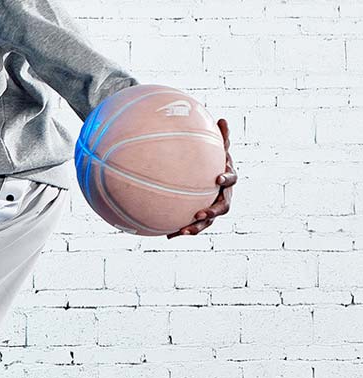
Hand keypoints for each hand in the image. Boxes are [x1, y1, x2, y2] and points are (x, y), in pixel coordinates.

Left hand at [166, 118, 236, 238]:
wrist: (207, 180)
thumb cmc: (211, 162)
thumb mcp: (215, 149)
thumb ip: (220, 138)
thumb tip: (223, 119)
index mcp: (227, 180)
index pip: (231, 180)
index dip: (226, 179)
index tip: (217, 179)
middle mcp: (223, 197)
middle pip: (223, 207)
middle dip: (212, 212)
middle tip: (200, 214)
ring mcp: (212, 209)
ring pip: (208, 222)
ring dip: (197, 228)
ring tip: (182, 231)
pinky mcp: (200, 219)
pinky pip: (191, 226)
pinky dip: (180, 230)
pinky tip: (168, 235)